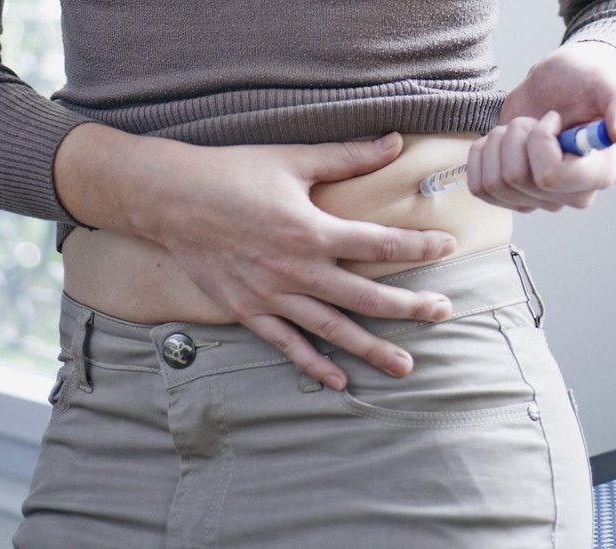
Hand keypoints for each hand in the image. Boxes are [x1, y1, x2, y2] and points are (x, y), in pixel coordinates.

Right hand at [139, 133, 457, 390]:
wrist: (168, 199)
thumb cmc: (230, 174)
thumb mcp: (292, 159)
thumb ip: (348, 156)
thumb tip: (396, 140)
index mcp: (312, 230)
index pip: (380, 244)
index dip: (419, 247)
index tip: (447, 246)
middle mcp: (297, 270)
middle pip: (365, 297)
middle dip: (409, 307)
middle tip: (443, 313)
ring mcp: (271, 296)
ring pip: (332, 330)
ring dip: (370, 349)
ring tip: (405, 366)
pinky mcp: (248, 311)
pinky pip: (286, 344)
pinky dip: (313, 365)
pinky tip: (339, 381)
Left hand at [467, 40, 615, 211]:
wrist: (558, 85)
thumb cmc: (585, 83)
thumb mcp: (607, 85)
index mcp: (597, 175)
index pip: (548, 176)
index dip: (539, 140)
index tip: (552, 118)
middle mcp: (569, 196)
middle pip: (514, 178)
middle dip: (517, 135)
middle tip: (537, 119)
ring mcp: (537, 201)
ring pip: (493, 183)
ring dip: (499, 144)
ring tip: (522, 128)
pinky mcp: (510, 196)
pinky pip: (477, 186)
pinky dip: (481, 155)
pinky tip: (502, 141)